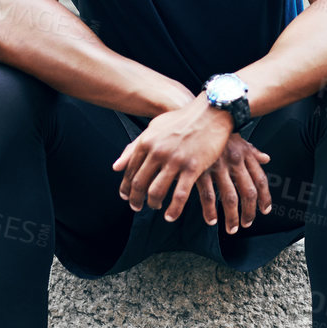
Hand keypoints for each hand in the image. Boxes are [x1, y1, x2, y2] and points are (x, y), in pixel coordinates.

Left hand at [113, 96, 234, 221]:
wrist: (210, 112)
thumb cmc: (182, 119)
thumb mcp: (154, 128)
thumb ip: (134, 147)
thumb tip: (116, 166)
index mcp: (146, 142)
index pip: (130, 170)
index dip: (126, 187)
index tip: (126, 196)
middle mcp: (157, 152)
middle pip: (140, 183)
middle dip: (136, 199)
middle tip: (137, 207)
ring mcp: (175, 160)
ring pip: (156, 191)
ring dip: (153, 204)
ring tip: (155, 208)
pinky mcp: (192, 167)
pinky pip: (179, 195)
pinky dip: (173, 209)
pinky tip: (171, 215)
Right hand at [196, 133, 272, 233]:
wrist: (196, 117)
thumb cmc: (218, 130)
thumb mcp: (239, 138)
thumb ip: (252, 151)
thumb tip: (266, 158)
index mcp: (245, 154)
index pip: (260, 180)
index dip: (264, 197)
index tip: (265, 210)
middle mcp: (234, 161)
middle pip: (248, 192)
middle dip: (249, 212)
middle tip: (247, 224)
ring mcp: (217, 166)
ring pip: (229, 197)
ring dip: (232, 217)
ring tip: (232, 229)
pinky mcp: (200, 170)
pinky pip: (207, 195)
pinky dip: (210, 210)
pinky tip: (212, 220)